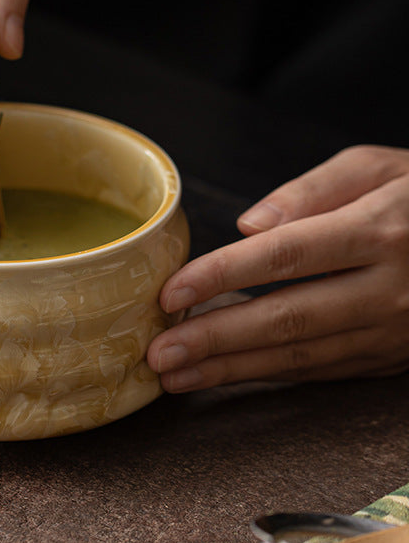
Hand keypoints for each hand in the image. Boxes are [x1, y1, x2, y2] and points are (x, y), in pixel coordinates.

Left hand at [147, 145, 408, 391]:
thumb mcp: (377, 166)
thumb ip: (311, 191)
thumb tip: (248, 227)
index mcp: (380, 230)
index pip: (287, 257)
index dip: (224, 276)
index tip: (171, 292)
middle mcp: (389, 287)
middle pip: (290, 318)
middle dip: (218, 340)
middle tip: (158, 353)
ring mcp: (394, 330)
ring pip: (303, 356)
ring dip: (234, 369)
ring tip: (176, 375)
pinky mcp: (392, 355)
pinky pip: (324, 369)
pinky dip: (271, 374)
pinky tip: (227, 375)